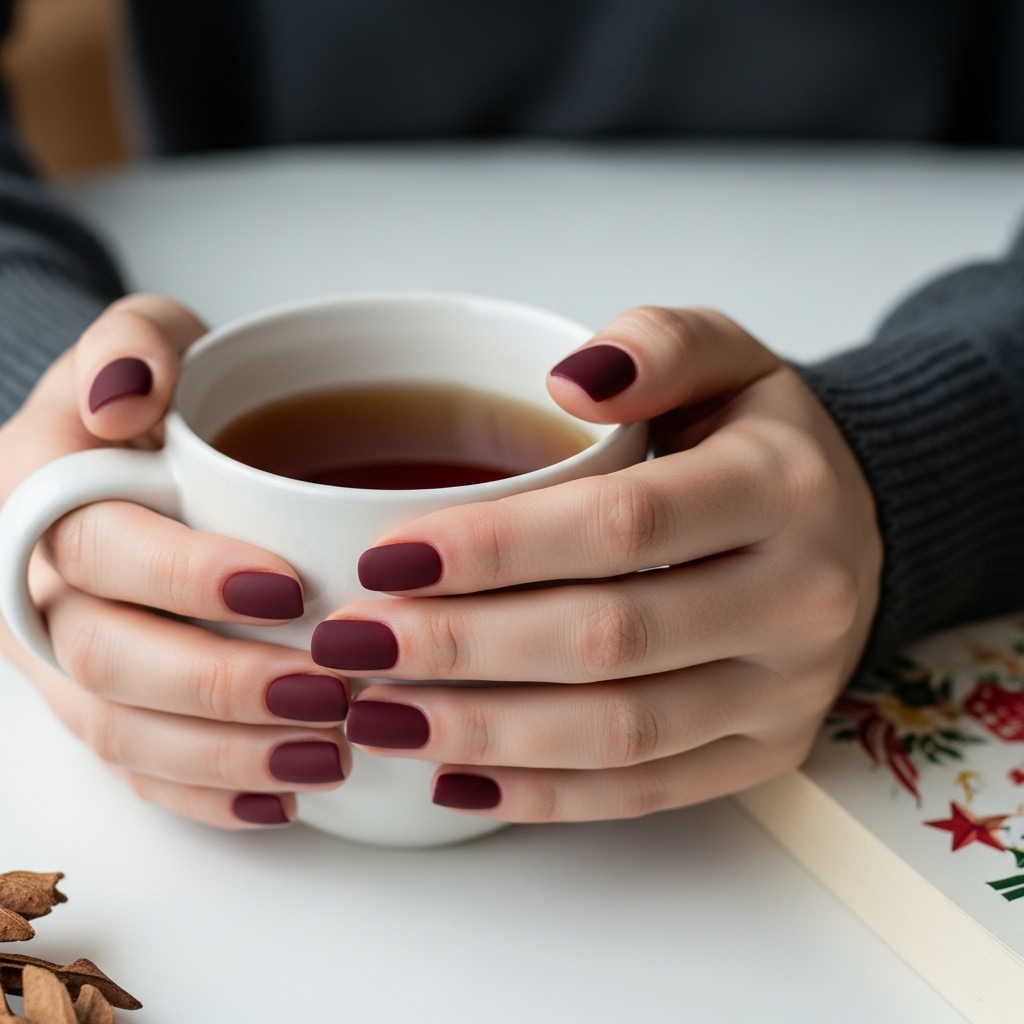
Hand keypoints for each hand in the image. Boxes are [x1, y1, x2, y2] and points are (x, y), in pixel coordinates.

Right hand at [0, 295, 349, 828]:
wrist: (124, 457)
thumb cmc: (155, 400)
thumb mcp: (151, 337)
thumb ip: (135, 343)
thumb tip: (125, 394)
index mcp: (45, 496)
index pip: (101, 547)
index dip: (188, 577)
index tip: (289, 589)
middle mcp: (39, 589)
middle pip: (109, 656)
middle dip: (223, 684)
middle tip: (331, 692)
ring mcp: (63, 660)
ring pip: (122, 730)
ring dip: (226, 755)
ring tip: (330, 753)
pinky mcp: (102, 706)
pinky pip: (135, 770)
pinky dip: (207, 793)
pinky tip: (282, 797)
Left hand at [314, 307, 882, 820]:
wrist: (860, 523)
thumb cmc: (760, 438)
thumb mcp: (724, 356)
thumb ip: (653, 345)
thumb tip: (564, 382)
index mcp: (781, 485)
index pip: (622, 524)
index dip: (495, 548)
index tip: (384, 560)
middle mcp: (801, 596)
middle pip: (609, 638)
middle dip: (463, 649)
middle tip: (353, 645)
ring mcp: (788, 688)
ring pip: (622, 732)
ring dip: (487, 734)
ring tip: (380, 720)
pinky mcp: (768, 750)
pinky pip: (649, 790)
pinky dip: (545, 795)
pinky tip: (458, 779)